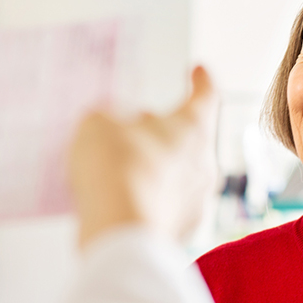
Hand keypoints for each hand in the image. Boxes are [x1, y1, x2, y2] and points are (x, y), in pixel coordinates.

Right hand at [69, 66, 217, 247]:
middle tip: (138, 124)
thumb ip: (107, 118)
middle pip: (188, 138)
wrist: (121, 232)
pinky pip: (166, 205)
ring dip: (154, 166)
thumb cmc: (115, 169)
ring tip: (120, 165)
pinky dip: (149, 198)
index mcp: (192, 127)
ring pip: (177, 174)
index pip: (205, 95)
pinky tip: (122, 198)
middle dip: (163, 130)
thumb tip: (110, 125)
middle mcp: (204, 163)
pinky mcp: (181, 230)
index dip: (200, 81)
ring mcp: (197, 201)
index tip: (199, 71)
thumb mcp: (97, 124)